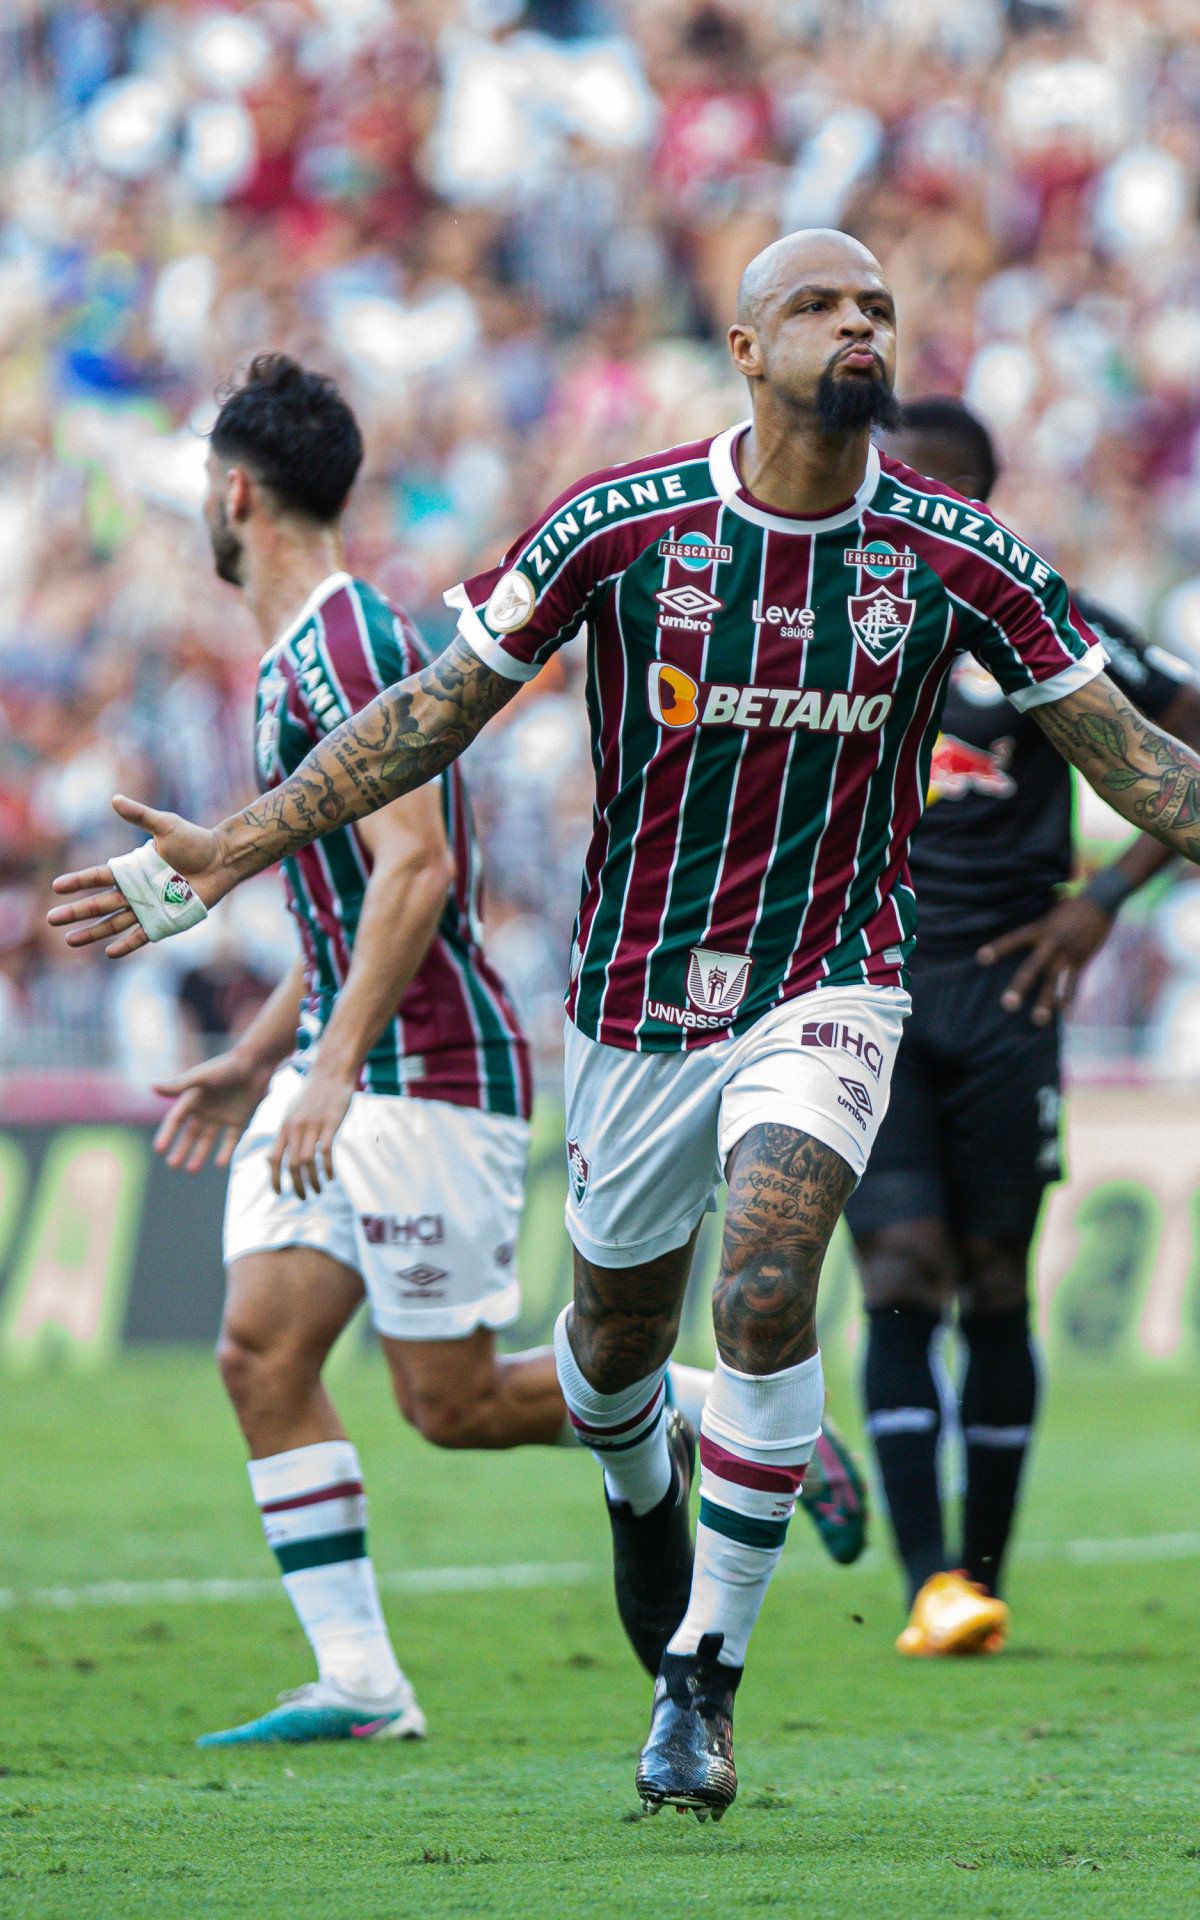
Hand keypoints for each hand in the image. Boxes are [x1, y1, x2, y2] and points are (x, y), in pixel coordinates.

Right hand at [47, 795, 229, 956]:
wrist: (222, 859)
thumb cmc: (195, 840)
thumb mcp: (165, 825)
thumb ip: (140, 816)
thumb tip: (114, 799)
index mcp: (132, 868)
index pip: (98, 877)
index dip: (78, 882)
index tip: (56, 887)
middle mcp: (136, 889)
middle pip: (99, 903)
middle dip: (75, 912)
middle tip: (51, 920)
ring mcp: (149, 906)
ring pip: (114, 922)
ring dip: (92, 932)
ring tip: (69, 941)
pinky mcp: (165, 919)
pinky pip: (142, 935)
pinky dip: (127, 944)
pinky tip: (109, 953)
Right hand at [152, 1051, 271, 1172]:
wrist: (255, 1063)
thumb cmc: (226, 1067)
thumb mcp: (201, 1077)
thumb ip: (178, 1085)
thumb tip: (151, 1086)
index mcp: (193, 1098)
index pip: (175, 1120)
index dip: (166, 1134)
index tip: (159, 1150)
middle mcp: (205, 1109)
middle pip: (190, 1134)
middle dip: (181, 1149)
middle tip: (173, 1165)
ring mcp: (222, 1115)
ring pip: (208, 1140)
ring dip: (199, 1155)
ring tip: (191, 1170)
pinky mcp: (239, 1119)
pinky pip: (230, 1139)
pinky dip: (225, 1151)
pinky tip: (220, 1165)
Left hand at [269, 1069, 355, 1200]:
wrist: (331, 1071)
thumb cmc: (314, 1092)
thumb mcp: (293, 1111)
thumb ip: (287, 1131)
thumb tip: (279, 1152)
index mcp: (284, 1126)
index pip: (273, 1159)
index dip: (274, 1179)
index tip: (279, 1193)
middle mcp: (294, 1128)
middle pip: (291, 1165)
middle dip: (296, 1186)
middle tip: (303, 1197)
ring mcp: (312, 1126)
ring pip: (307, 1162)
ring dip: (312, 1181)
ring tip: (319, 1190)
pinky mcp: (330, 1124)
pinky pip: (325, 1153)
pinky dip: (327, 1169)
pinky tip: (331, 1177)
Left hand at [976, 894, 1114, 1025]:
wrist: (1101, 900)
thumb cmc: (1070, 908)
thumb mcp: (1049, 916)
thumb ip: (1036, 932)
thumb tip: (1019, 943)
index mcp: (1040, 929)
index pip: (1015, 939)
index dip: (998, 948)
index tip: (981, 958)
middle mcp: (1052, 943)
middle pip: (1032, 967)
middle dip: (1020, 987)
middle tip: (1008, 1005)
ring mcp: (1068, 953)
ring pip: (1054, 981)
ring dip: (1047, 1002)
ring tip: (1038, 1020)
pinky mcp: (1083, 960)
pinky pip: (1075, 982)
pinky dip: (1070, 998)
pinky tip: (1064, 1014)